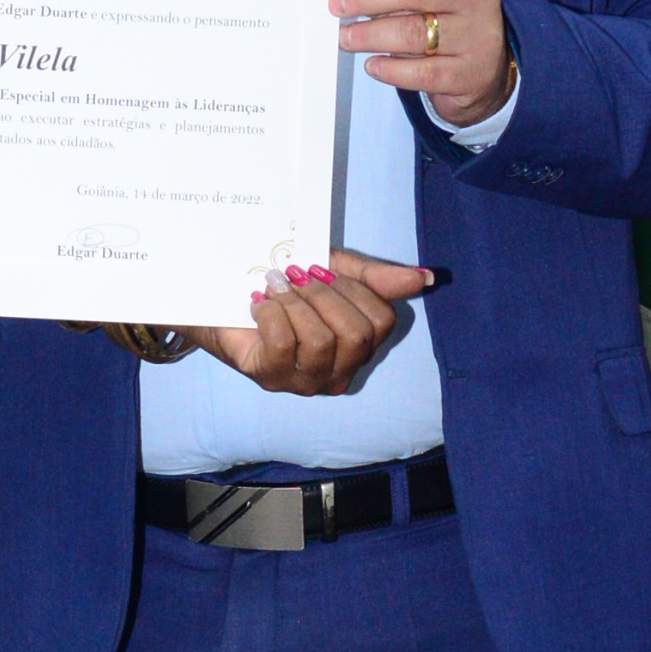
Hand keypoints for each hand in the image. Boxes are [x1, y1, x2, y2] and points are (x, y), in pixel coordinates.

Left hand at [191, 252, 433, 395]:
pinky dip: (271, 314)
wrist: (225, 303)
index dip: (354, 289)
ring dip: (295, 303)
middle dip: (324, 296)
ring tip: (276, 288)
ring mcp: (305, 382)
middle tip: (297, 277)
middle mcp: (339, 373)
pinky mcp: (271, 378)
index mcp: (360, 348)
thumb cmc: (286, 291)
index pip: (382, 321)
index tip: (322, 269)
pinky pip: (284, 344)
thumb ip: (375, 278)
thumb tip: (426, 277)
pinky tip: (260, 304)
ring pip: (320, 341)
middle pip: (355, 334)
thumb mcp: (333, 274)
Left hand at [331, 0, 511, 126]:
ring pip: (413, 31)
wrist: (485, 69)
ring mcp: (476, 34)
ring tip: (347, 37)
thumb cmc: (448, 18)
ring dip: (370, 35)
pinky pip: (421, 73)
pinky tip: (373, 65)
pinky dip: (390, 70)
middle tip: (337, 6)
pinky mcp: (469, 73)